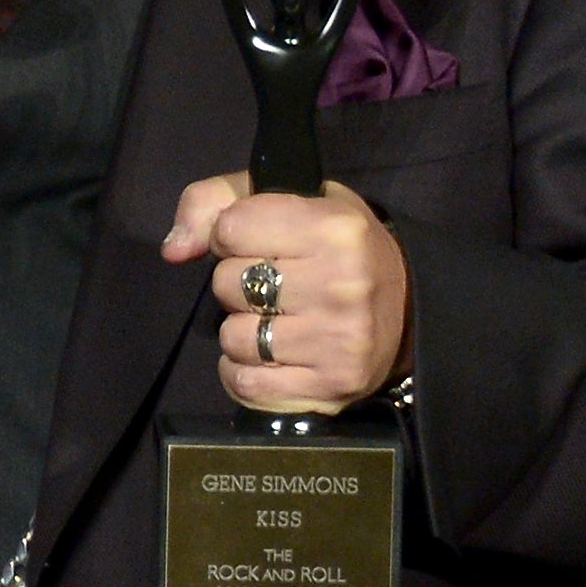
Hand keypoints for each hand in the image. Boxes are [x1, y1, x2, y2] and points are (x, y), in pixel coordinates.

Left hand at [163, 175, 412, 412]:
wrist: (411, 310)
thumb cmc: (340, 249)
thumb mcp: (293, 201)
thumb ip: (218, 200)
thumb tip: (174, 249)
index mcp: (334, 228)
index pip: (230, 228)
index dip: (231, 235)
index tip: (257, 242)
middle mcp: (340, 284)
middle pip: (227, 283)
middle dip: (238, 283)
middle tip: (275, 284)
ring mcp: (338, 340)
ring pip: (232, 337)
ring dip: (242, 330)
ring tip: (280, 320)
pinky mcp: (330, 386)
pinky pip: (245, 382)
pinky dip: (245, 371)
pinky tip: (273, 356)